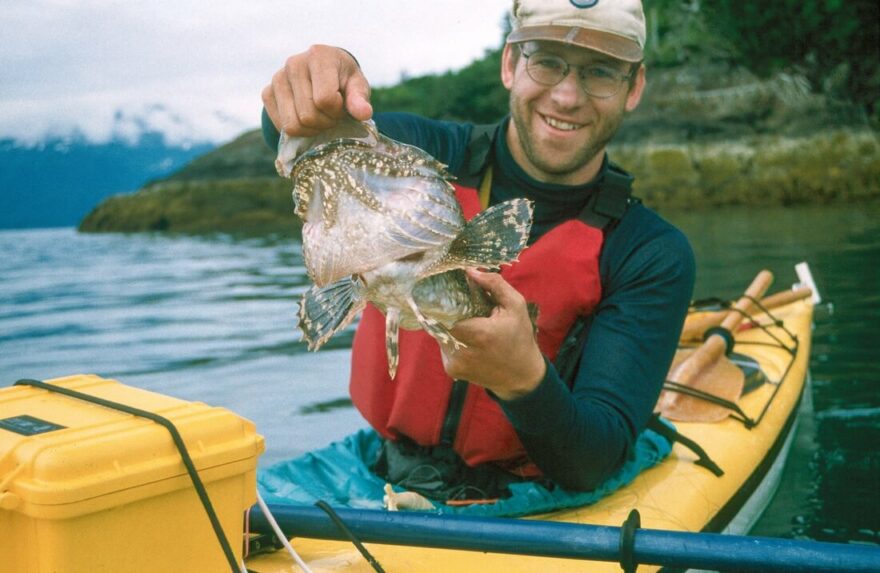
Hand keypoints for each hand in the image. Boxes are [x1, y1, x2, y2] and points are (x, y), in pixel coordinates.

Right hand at [262, 44, 372, 136]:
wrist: (322, 72)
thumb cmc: (343, 79)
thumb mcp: (357, 85)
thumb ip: (360, 99)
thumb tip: (363, 113)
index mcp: (319, 56)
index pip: (325, 99)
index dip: (336, 111)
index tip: (341, 106)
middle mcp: (294, 64)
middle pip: (308, 115)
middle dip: (324, 122)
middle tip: (331, 115)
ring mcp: (277, 78)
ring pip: (293, 125)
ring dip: (311, 129)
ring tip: (320, 116)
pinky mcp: (267, 92)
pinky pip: (281, 127)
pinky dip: (298, 130)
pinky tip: (306, 117)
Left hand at [441, 269, 545, 400]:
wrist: (521, 377)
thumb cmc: (520, 337)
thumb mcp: (515, 306)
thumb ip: (494, 284)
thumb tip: (469, 270)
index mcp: (479, 334)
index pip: (444, 311)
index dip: (444, 300)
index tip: (448, 290)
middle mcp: (462, 351)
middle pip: (439, 321)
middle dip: (447, 311)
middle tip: (460, 304)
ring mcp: (454, 363)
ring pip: (439, 333)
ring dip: (449, 324)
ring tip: (467, 321)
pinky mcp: (451, 370)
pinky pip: (444, 345)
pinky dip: (452, 338)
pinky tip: (468, 338)